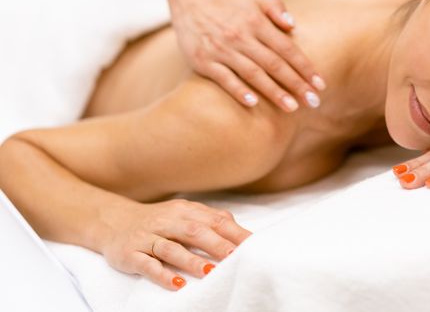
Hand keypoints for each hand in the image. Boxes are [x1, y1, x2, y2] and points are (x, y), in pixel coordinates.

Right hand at [100, 199, 250, 289]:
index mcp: (185, 211)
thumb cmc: (159, 221)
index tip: (252, 245)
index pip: (214, 220)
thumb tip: (240, 231)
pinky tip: (177, 284)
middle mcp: (167, 221)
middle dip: (216, 245)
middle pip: (195, 231)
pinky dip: (162, 275)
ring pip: (171, 248)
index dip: (233, 232)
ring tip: (209, 271)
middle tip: (235, 257)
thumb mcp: (184, 214)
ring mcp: (148, 237)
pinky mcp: (131, 254)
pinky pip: (148, 265)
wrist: (113, 221)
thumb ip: (210, 220)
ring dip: (191, 260)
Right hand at [171, 0, 325, 111]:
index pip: (287, 48)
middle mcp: (241, 36)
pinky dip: (238, 91)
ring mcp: (222, 50)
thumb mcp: (254, 0)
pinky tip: (253, 103)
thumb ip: (276, 9)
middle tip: (313, 102)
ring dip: (274, 92)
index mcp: (256, 22)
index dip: (305, 67)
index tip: (320, 84)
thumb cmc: (229, 6)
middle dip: (296, 84)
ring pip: (253, 74)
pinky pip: (224, 78)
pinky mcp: (204, 61)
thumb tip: (294, 26)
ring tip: (291, 107)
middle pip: (274, 64)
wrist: (189, 4)